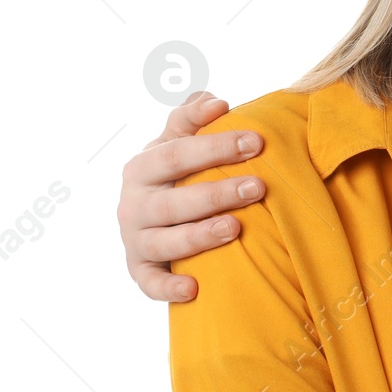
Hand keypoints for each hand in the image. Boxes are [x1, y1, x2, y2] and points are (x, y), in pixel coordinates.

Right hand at [116, 90, 266, 301]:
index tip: (256, 141)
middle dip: (217, 193)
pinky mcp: (140, 270)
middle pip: (173, 201)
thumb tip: (215, 102)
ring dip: (199, 236)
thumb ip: (192, 117)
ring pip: (164, 242)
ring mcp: (135, 239)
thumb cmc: (177, 170)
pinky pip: (150, 284)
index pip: (177, 154)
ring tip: (236, 228)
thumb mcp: (179, 139)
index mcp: (142, 167)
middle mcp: (133, 204)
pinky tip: (194, 289)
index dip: (215, 147)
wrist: (156, 211)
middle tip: (258, 186)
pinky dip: (168, 288)